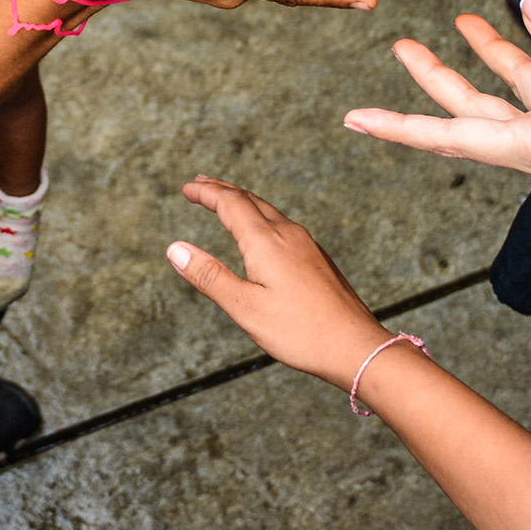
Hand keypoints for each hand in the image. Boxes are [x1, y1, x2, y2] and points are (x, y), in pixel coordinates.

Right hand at [163, 178, 391, 382]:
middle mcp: (287, 234)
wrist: (355, 346)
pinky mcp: (317, 258)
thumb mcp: (245, 308)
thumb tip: (174, 248)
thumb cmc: (299, 332)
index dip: (206, 193)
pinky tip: (262, 231)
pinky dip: (260, 216)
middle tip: (200, 183)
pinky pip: (282, 224)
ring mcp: (306, 244)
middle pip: (249, 199)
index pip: (230, 204)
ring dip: (242, 201)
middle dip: (222, 189)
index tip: (187, 188)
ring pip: (268, 210)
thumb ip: (209, 276)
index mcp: (266, 242)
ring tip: (226, 200)